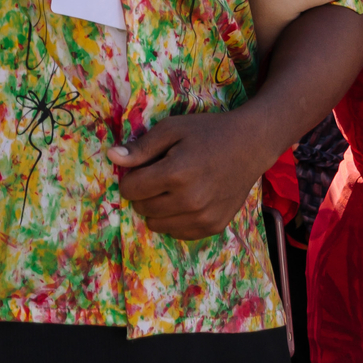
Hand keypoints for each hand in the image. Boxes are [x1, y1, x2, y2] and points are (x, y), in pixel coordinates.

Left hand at [111, 109, 274, 238]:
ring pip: (156, 224)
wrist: (250, 145)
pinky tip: (188, 200)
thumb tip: (112, 157)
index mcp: (176, 174)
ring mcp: (202, 218)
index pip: (130, 189)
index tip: (144, 167)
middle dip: (144, 192)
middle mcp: (189, 201)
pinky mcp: (213, 227)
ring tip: (174, 188)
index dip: (132, 177)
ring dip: (158, 208)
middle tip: (161, 175)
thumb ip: (141, 147)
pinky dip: (175, 219)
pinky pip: (177, 233)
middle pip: (141, 208)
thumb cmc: (208, 132)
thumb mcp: (172, 128)